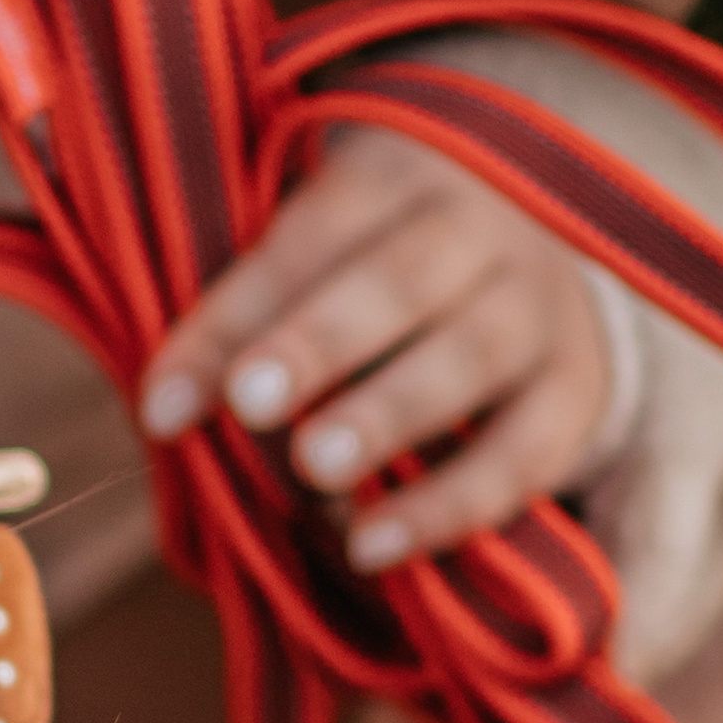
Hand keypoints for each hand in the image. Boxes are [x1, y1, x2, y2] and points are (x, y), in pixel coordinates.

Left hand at [136, 127, 618, 570]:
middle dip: (318, 341)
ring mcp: (538, 309)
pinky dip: (448, 506)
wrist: (533, 272)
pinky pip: (519, 454)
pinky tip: (370, 546)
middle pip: (400, 279)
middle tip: (248, 403)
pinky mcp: (571, 395)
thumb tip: (151, 392)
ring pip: (470, 355)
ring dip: (386, 414)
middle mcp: (479, 229)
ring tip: (312, 468)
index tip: (163, 406)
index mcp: (394, 176)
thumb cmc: (374, 274)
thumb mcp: (309, 261)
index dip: (234, 318)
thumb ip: (235, 319)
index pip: (308, 238)